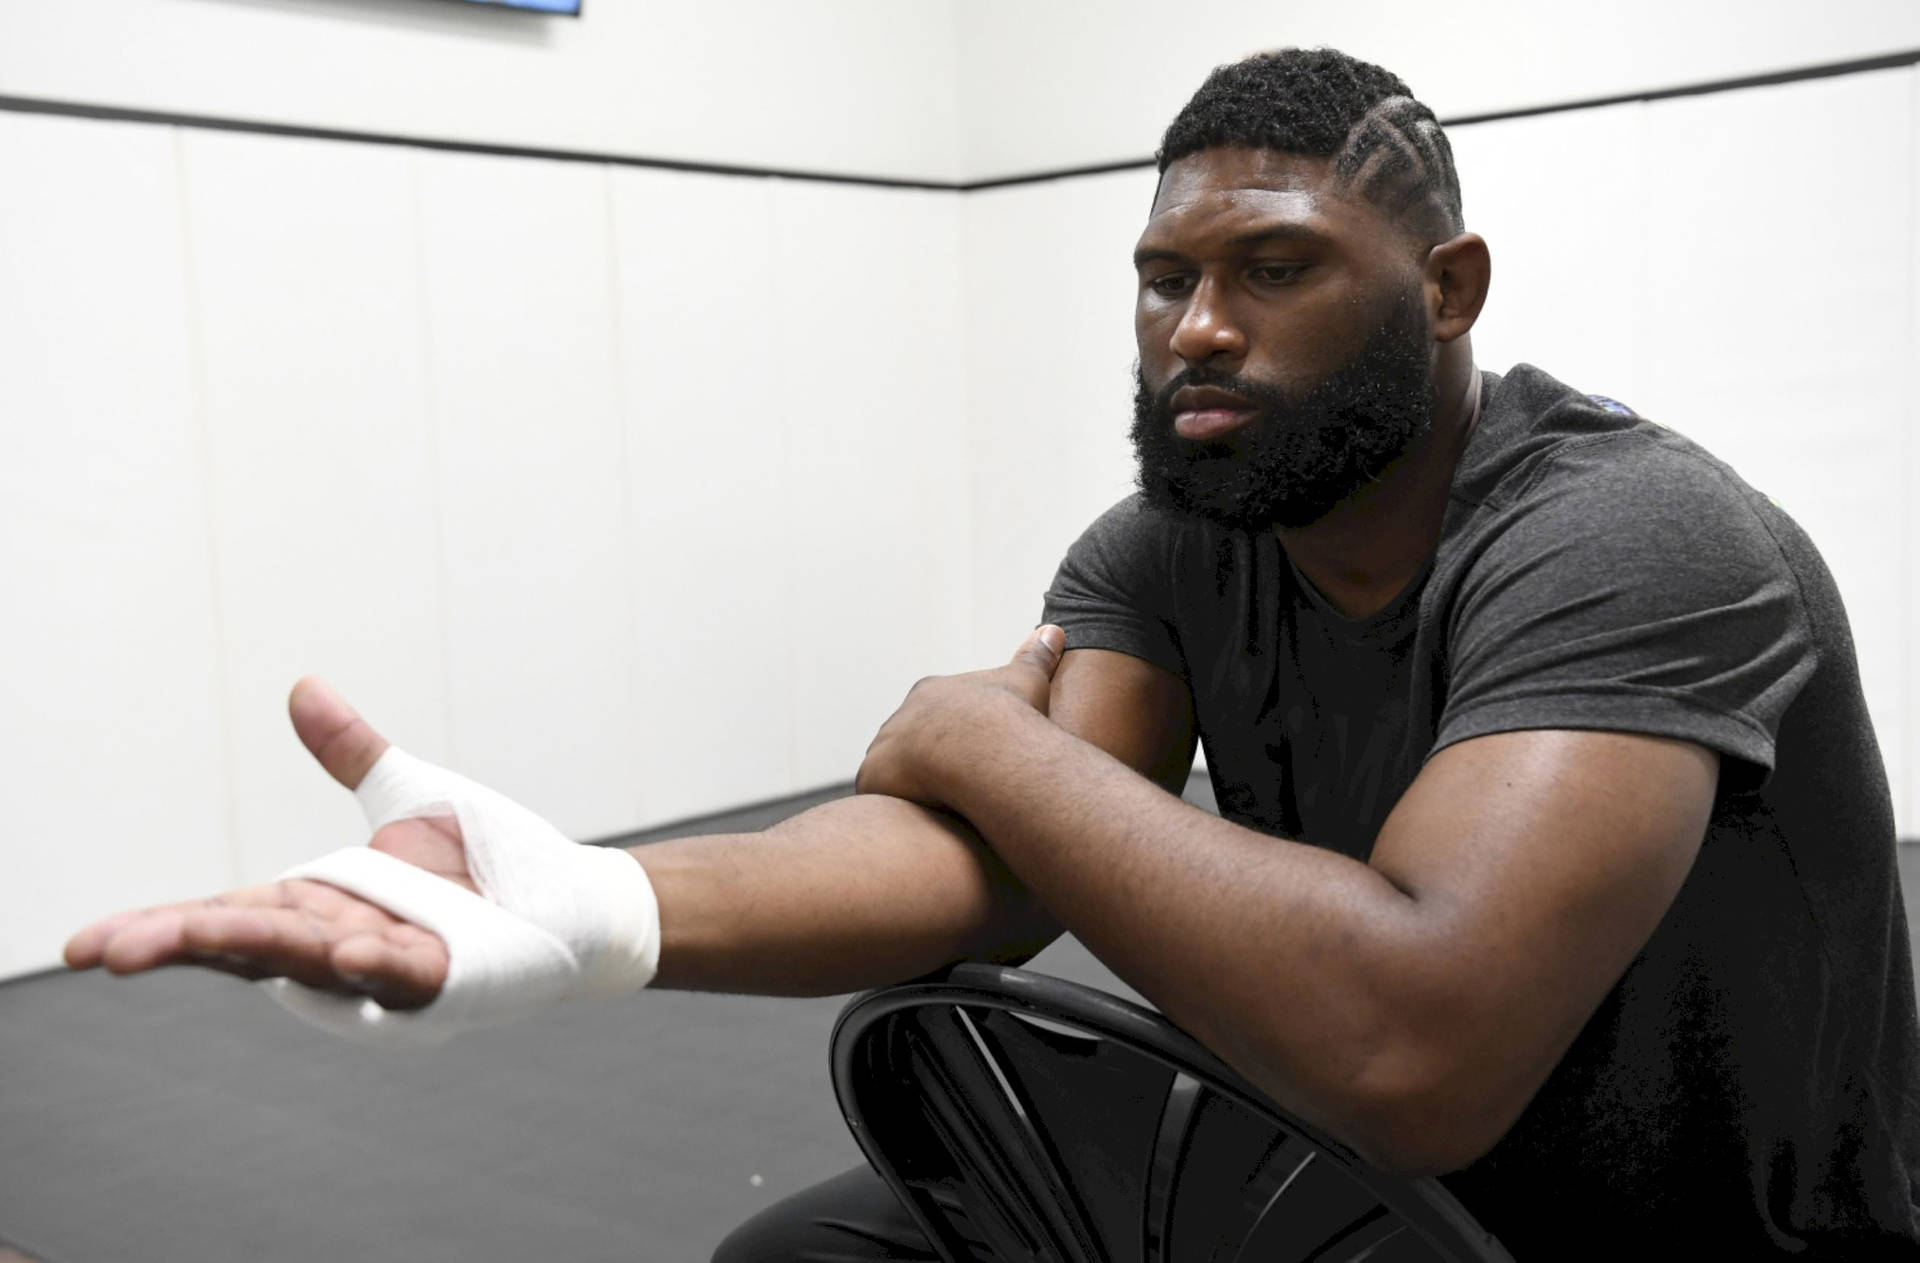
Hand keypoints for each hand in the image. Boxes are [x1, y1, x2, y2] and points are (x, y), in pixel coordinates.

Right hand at [62, 679, 457, 1009]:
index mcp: (316, 904)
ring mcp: (387, 966)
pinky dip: (375, 964)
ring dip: (259, 950)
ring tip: (198, 937)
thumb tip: (302, 687)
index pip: (223, 918)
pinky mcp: (444, 977)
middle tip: (101, 951)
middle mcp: (338, 941)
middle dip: (177, 945)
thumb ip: (352, 751)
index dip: (159, 928)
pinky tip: (347, 949)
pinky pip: (404, 974)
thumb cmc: (483, 856)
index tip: (88, 943)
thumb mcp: (406, 795)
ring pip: (311, 959)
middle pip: (247, 945)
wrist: (566, 896)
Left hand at [855, 625, 1065, 807]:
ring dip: (907, 784)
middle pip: (908, 740)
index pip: (934, 714)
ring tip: (934, 806)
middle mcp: (900, 715)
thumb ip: (1036, 656)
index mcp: (931, 692)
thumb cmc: (1011, 716)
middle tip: (953, 785)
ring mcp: (883, 746)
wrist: (986, 750)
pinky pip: (879, 794)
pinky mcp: (875, 777)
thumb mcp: (1028, 679)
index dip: (953, 734)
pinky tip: (915, 819)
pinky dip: (894, 804)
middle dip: (926, 760)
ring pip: (890, 768)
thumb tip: (1054, 630)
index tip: (972, 752)